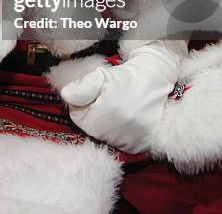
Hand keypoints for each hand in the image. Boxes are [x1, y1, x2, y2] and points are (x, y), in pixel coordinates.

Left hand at [61, 40, 186, 152]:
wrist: (155, 78)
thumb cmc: (125, 76)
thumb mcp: (100, 76)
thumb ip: (81, 87)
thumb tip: (66, 95)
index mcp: (101, 118)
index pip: (77, 116)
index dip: (83, 102)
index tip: (96, 93)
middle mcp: (114, 135)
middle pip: (90, 127)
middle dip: (94, 113)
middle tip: (109, 98)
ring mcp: (127, 142)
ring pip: (104, 135)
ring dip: (107, 123)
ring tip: (120, 106)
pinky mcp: (139, 145)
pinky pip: (120, 142)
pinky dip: (121, 131)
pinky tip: (128, 117)